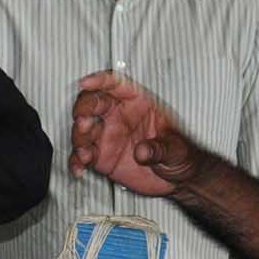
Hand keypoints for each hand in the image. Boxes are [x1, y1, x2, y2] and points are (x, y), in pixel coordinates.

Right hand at [68, 72, 196, 197]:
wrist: (179, 178)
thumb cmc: (181, 154)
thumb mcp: (177, 149)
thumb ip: (160, 149)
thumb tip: (143, 151)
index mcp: (138, 102)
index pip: (116, 83)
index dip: (99, 80)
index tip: (86, 82)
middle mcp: (118, 115)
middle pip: (92, 103)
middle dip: (83, 110)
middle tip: (84, 123)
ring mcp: (107, 135)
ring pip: (82, 130)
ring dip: (78, 139)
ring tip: (85, 154)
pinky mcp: (101, 156)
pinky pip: (82, 156)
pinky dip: (76, 162)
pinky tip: (78, 169)